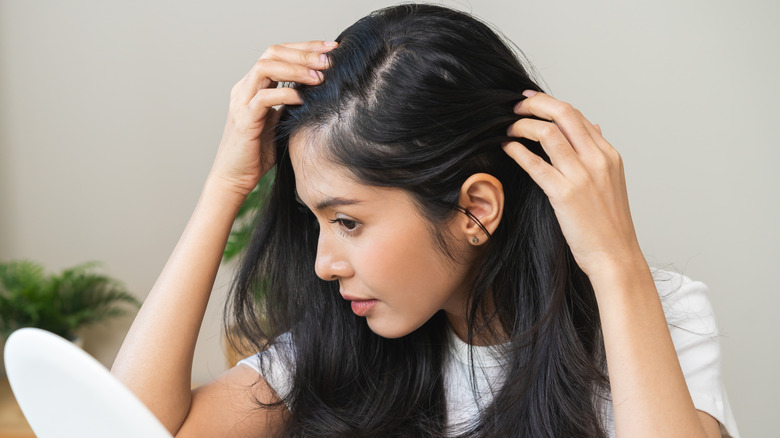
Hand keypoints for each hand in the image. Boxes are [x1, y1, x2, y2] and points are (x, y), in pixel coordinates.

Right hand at [209, 40, 336, 197]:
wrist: (235, 178)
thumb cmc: (258, 153)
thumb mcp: (280, 122)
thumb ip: (292, 104)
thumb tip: (320, 92)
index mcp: (254, 85)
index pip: (278, 53)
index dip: (305, 47)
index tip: (331, 48)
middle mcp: (245, 87)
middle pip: (272, 53)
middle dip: (303, 52)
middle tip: (329, 58)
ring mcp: (242, 101)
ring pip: (265, 68)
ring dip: (295, 69)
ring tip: (320, 76)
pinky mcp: (244, 119)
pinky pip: (263, 97)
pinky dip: (285, 94)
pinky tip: (303, 99)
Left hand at [503, 91, 643, 276]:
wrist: (616, 256)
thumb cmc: (610, 224)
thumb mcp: (612, 181)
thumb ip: (599, 152)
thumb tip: (592, 125)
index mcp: (609, 155)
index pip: (577, 116)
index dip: (550, 103)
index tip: (531, 100)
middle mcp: (597, 159)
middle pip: (564, 114)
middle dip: (536, 104)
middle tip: (516, 107)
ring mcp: (582, 175)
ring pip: (548, 133)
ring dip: (523, 125)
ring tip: (509, 128)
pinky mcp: (564, 194)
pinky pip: (536, 164)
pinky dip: (518, 151)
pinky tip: (507, 148)